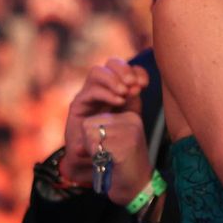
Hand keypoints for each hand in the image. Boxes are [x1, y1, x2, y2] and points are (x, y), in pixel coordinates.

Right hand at [62, 58, 148, 181]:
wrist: (98, 159)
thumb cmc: (116, 137)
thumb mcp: (130, 116)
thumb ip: (134, 101)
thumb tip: (137, 88)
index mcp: (117, 87)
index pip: (126, 68)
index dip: (137, 71)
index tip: (145, 84)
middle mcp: (101, 87)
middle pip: (110, 63)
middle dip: (124, 70)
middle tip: (133, 85)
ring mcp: (88, 95)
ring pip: (97, 72)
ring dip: (113, 79)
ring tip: (124, 93)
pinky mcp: (77, 106)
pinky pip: (89, 91)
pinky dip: (105, 93)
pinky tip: (117, 101)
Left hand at [80, 111, 154, 205]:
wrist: (137, 186)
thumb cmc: (120, 166)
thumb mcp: (111, 143)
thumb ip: (96, 134)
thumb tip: (77, 140)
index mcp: (129, 116)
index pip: (92, 118)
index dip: (89, 137)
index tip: (103, 148)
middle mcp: (131, 120)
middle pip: (88, 124)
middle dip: (88, 143)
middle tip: (104, 155)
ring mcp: (130, 132)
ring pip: (90, 135)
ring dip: (92, 151)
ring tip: (106, 159)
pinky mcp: (126, 145)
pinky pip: (96, 147)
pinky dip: (96, 158)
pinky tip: (109, 163)